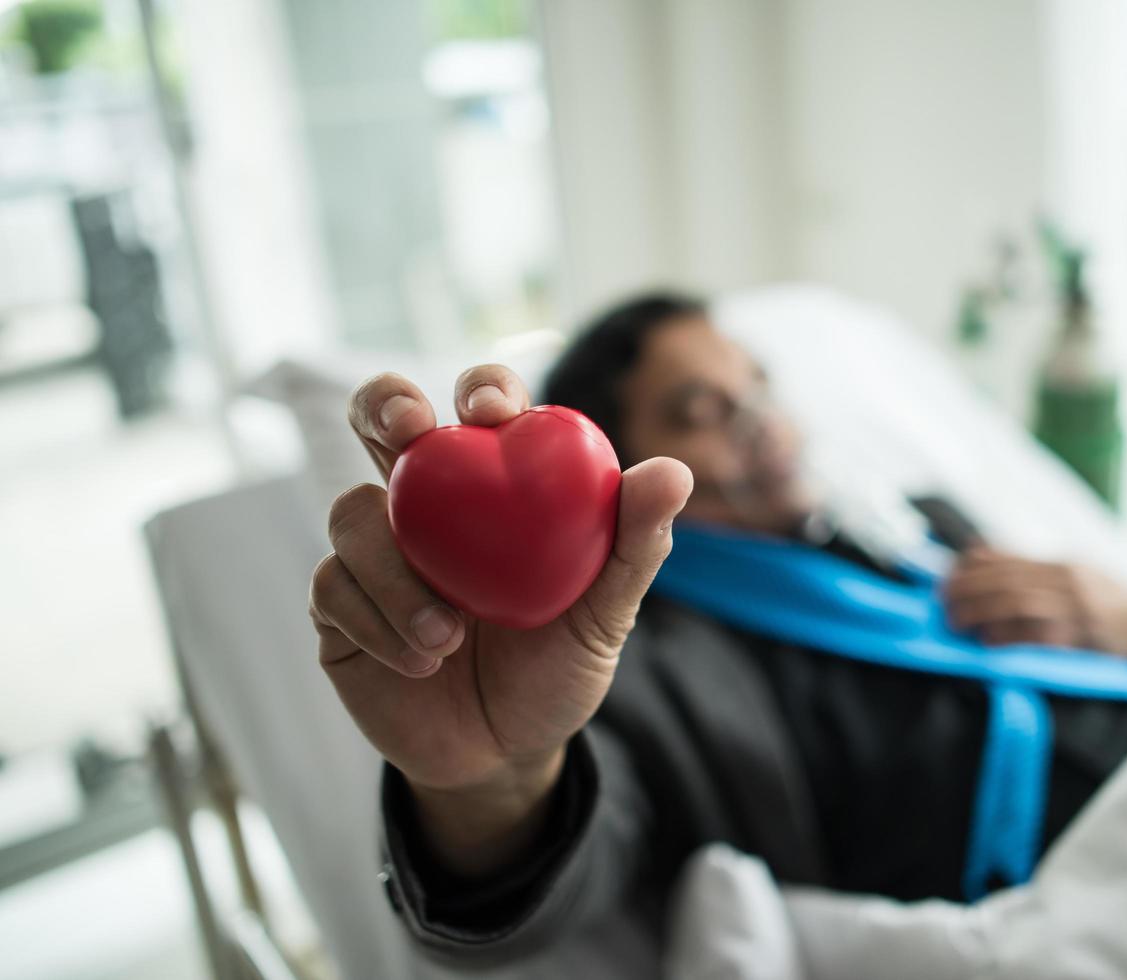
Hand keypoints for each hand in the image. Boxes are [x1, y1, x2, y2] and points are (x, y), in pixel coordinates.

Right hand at [308, 365, 691, 873]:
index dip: (481, 388)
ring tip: (449, 637)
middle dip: (384, 404)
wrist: (504, 756)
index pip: (482, 407)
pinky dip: (379, 621)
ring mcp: (376, 549)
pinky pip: (334, 585)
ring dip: (396, 572)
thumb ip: (634, 545)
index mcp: (494, 483)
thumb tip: (673, 471)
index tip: (490, 412)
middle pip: (382, 418)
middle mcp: (428, 501)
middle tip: (408, 430)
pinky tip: (422, 661)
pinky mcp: (338, 604)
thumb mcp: (605, 615)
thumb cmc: (557, 668)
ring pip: (352, 511)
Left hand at [940, 546, 1126, 664]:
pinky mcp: (1084, 639)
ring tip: (956, 621)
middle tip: (943, 603)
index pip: (1008, 561)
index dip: (971, 570)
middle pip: (1008, 581)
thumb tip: (975, 553)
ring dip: (982, 611)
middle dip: (969, 590)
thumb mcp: (1070, 575)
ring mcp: (1079, 610)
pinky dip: (1012, 636)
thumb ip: (1026, 567)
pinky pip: (1043, 636)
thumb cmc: (1100, 602)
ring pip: (1021, 604)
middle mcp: (1070, 582)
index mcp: (1062, 565)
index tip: (945, 579)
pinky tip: (989, 640)